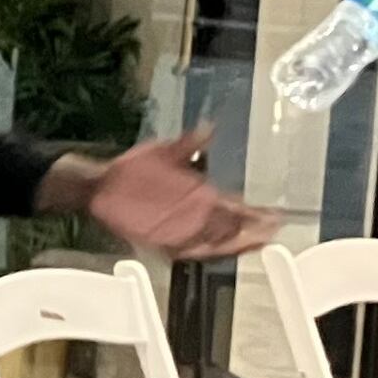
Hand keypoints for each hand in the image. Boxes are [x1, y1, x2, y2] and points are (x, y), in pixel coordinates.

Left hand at [84, 127, 273, 260]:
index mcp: (200, 195)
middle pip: (231, 228)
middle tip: (273, 230)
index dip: (254, 212)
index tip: (274, 214)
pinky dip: (203, 250)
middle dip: (252, 231)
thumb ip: (188, 143)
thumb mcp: (164, 151)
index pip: (234, 207)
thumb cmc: (134, 168)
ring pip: (215, 241)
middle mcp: (195, 215)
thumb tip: (209, 128)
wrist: (103, 184)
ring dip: (234, 243)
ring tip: (254, 242)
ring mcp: (180, 229)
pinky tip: (217, 250)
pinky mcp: (162, 240)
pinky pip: (187, 249)